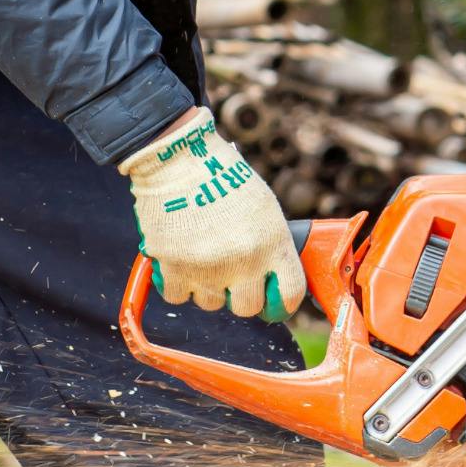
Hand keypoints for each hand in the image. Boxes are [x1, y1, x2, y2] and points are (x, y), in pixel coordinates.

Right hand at [120, 106, 305, 318]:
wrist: (178, 159)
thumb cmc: (221, 176)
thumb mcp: (264, 207)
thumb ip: (270, 243)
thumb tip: (270, 275)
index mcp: (273, 244)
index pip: (290, 294)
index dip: (281, 303)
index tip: (272, 302)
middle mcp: (245, 262)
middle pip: (247, 307)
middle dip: (239, 295)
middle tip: (229, 275)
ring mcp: (209, 269)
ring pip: (210, 303)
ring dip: (206, 286)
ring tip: (201, 254)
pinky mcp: (175, 269)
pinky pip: (177, 296)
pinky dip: (176, 282)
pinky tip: (179, 259)